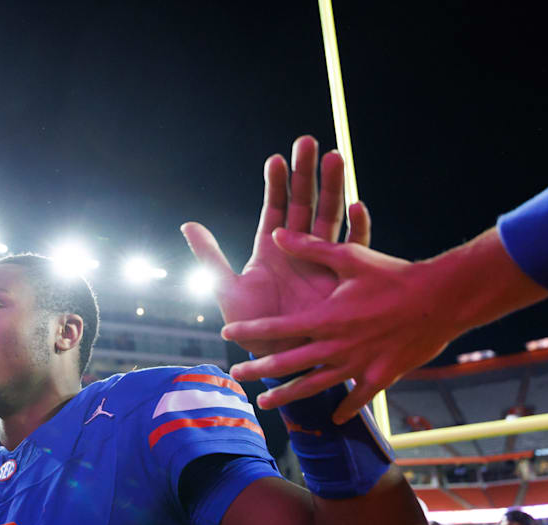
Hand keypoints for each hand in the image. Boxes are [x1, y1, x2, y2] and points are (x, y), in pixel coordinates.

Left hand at [181, 136, 370, 399]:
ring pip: (330, 218)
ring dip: (334, 189)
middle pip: (305, 205)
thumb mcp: (228, 290)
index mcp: (271, 251)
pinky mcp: (342, 282)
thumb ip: (210, 257)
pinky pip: (353, 252)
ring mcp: (322, 264)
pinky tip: (358, 206)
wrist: (280, 359)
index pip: (275, 209)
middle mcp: (298, 251)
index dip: (275, 184)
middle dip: (307, 174)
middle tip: (308, 142)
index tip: (275, 158)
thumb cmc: (252, 328)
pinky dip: (357, 229)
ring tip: (335, 158)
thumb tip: (188, 224)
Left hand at [222, 227, 547, 421]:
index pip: (275, 328)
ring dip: (287, 395)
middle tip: (235, 375)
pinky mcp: (380, 377)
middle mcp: (334, 346)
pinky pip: (357, 398)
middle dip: (257, 369)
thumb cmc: (394, 276)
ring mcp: (356, 365)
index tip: (228, 334)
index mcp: (324, 318)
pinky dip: (345, 408)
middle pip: (286, 363)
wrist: (441, 299)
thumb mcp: (350, 257)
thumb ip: (310, 248)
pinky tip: (334, 418)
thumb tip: (276, 234)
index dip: (249, 332)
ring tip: (265, 402)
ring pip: (313, 386)